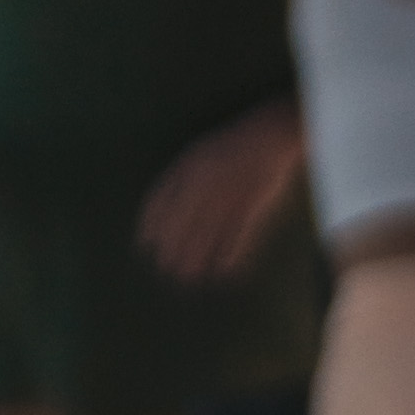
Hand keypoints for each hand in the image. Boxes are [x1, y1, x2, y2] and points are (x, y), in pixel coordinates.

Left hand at [137, 104, 305, 282]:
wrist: (268, 136)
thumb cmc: (230, 148)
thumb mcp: (196, 156)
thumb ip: (177, 180)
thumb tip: (156, 213)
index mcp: (188, 168)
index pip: (160, 201)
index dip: (151, 226)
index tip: (145, 245)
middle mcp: (204, 183)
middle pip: (182, 222)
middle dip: (172, 248)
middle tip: (166, 268)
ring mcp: (228, 193)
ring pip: (208, 233)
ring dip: (198, 258)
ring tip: (189, 278)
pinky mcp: (252, 203)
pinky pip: (238, 235)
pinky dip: (231, 254)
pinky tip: (225, 270)